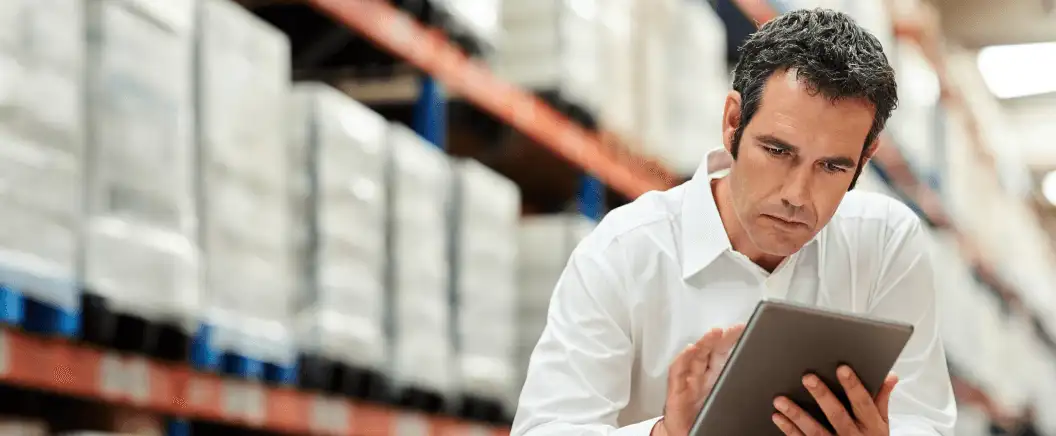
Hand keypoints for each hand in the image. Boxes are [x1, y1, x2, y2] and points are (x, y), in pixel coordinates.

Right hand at [653, 324, 744, 435]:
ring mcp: (687, 381)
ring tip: (715, 333)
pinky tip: (691, 349)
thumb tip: (763, 388)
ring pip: (695, 356)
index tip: (745, 330)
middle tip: (734, 328)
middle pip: (710, 352)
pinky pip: (678, 371)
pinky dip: (683, 359)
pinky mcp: (675, 391)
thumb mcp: (725, 403)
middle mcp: (700, 377)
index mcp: (713, 379)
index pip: (723, 355)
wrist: (682, 435)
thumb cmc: (700, 420)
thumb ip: (738, 391)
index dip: (733, 342)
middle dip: (722, 338)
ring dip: (705, 343)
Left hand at [772, 365, 898, 435]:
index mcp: (871, 425)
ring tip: (781, 400)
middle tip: (807, 378)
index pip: (863, 403)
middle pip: (837, 414)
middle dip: (822, 396)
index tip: (842, 368)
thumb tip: (890, 376)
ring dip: (797, 414)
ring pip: (816, 430)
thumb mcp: (881, 423)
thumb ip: (881, 399)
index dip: (853, 386)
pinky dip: (790, 429)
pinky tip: (778, 417)